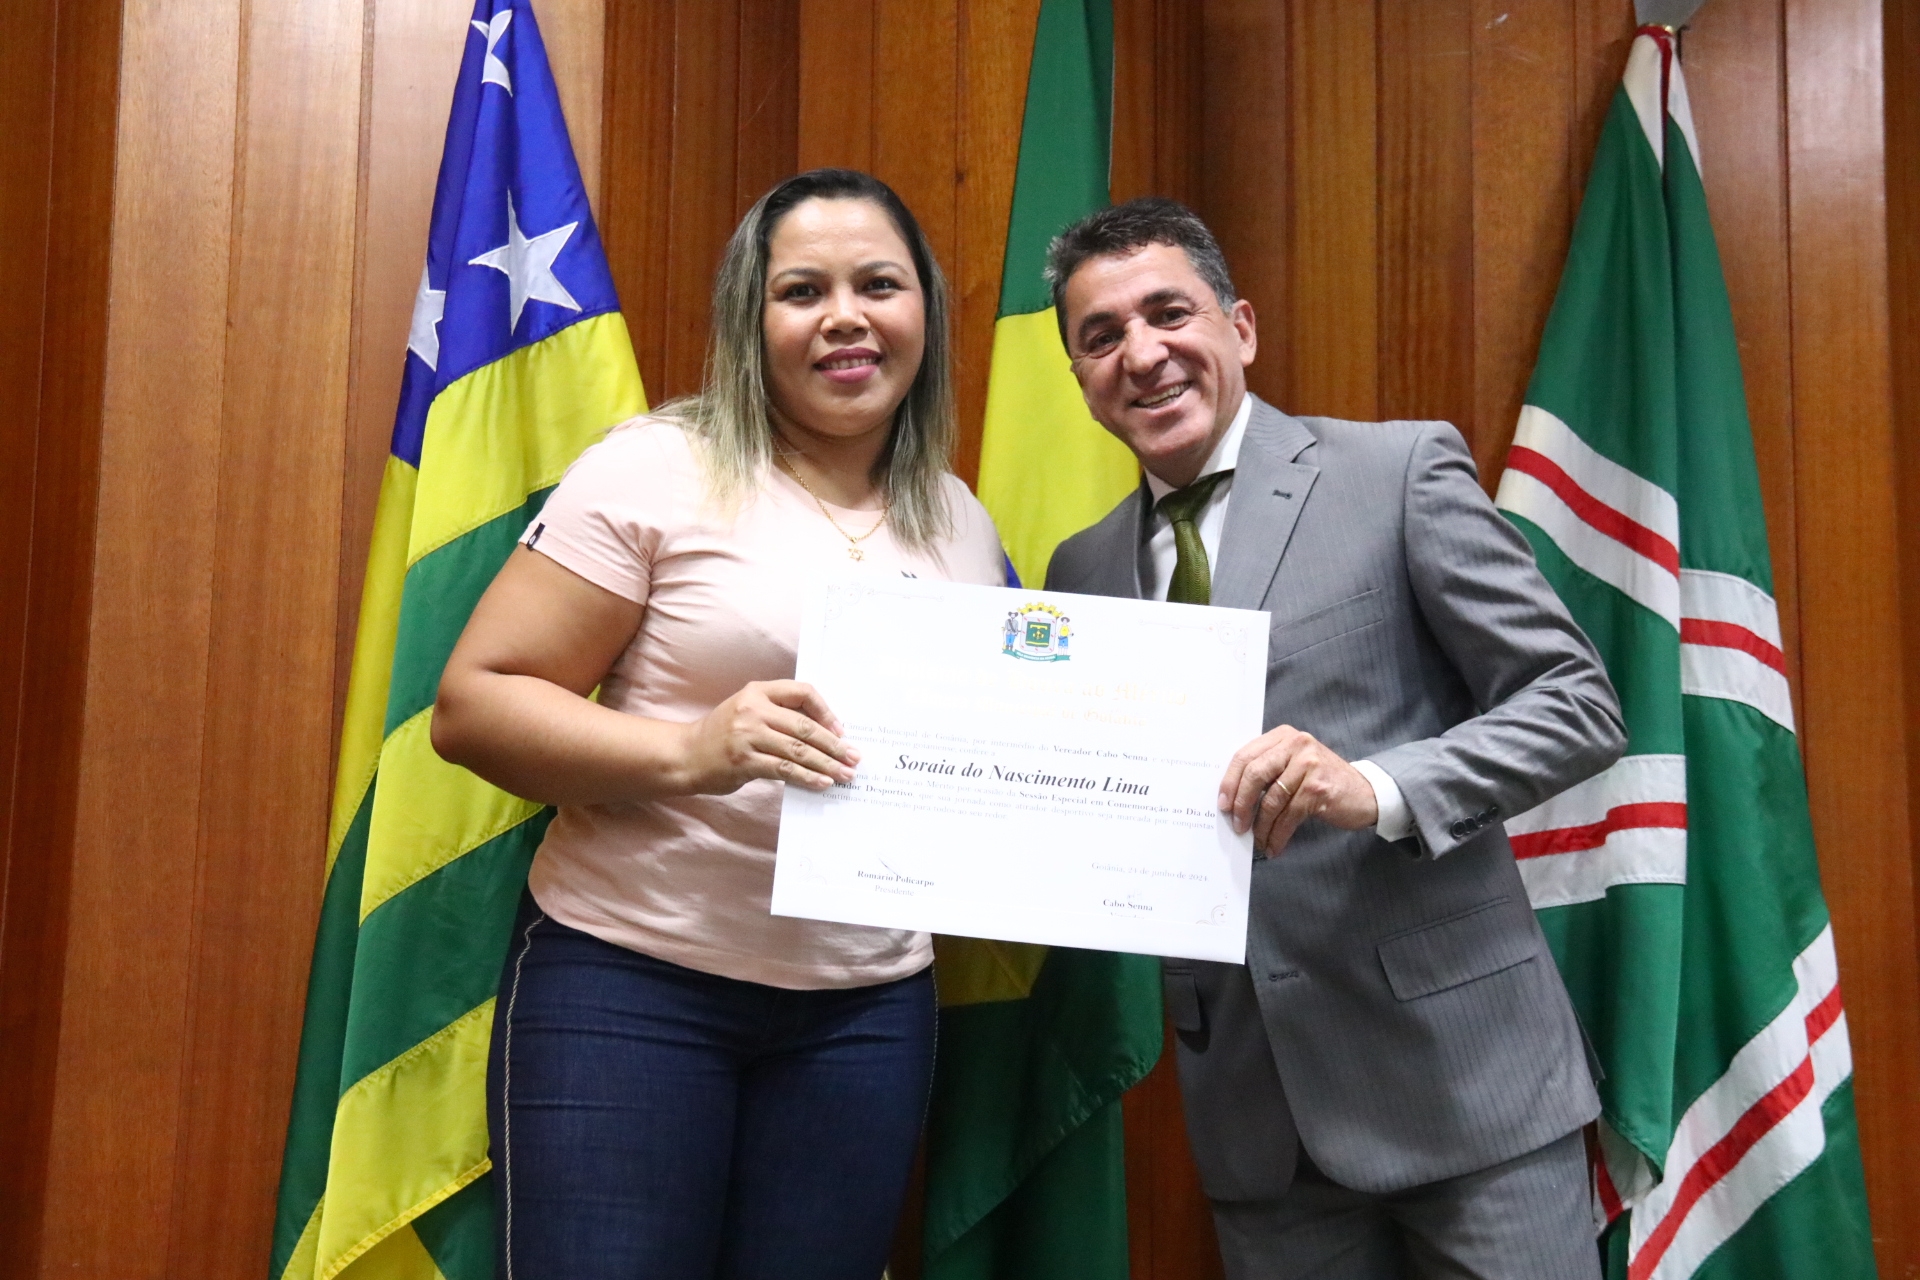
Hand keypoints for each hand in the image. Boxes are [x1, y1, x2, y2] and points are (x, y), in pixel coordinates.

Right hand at [679, 680, 858, 794]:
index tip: (841, 731)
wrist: (685, 755)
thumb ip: (779, 715)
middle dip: (835, 745)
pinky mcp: (744, 761)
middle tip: (854, 758)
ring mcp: (747, 735)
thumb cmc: (723, 734)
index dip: (826, 711)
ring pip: (798, 750)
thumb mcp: (748, 712)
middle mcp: (753, 709)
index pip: (802, 692)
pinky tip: (822, 783)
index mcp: (757, 691)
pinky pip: (784, 769)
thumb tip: (825, 733)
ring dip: (826, 765)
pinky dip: (807, 777)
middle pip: (805, 726)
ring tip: (845, 775)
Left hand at [1219, 725, 1378, 855]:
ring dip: (1261, 826)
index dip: (1229, 782)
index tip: (1222, 804)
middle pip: (1254, 774)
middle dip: (1241, 804)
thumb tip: (1231, 798)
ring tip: (1257, 840)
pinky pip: (1288, 816)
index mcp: (1284, 736)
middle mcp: (1296, 744)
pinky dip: (1278, 834)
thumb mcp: (1294, 764)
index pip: (1245, 756)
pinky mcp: (1318, 789)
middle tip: (1237, 825)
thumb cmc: (1322, 780)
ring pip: (1271, 800)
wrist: (1365, 792)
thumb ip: (1267, 769)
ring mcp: (1309, 765)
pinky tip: (1274, 845)